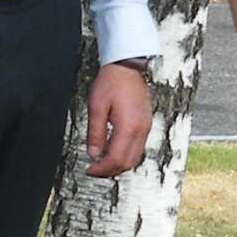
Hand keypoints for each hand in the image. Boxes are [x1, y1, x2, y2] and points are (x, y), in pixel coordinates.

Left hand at [85, 62, 152, 177]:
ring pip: (135, 157)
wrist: (127, 66)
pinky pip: (138, 147)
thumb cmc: (110, 82)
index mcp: (128, 126)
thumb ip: (95, 133)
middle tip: (94, 169)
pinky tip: (112, 149)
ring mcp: (146, 127)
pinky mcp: (146, 123)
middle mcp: (141, 130)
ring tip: (102, 161)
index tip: (89, 169)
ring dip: (118, 164)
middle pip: (128, 162)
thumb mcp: (96, 107)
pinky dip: (126, 154)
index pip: (116, 159)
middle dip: (110, 170)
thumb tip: (93, 154)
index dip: (102, 169)